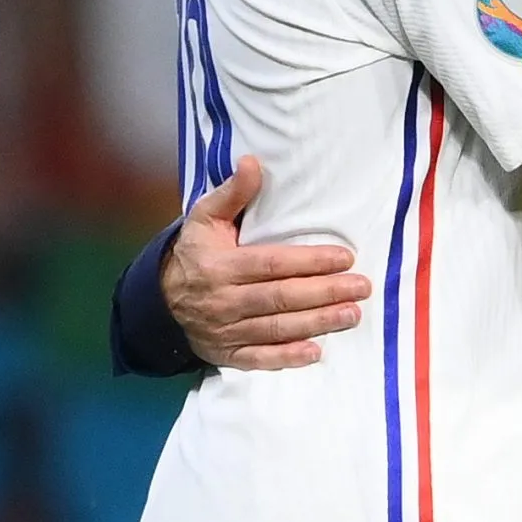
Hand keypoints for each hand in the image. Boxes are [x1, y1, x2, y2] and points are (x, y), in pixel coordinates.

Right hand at [165, 155, 368, 369]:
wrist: (159, 299)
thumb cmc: (194, 252)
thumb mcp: (204, 218)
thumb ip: (232, 193)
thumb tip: (252, 162)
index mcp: (219, 266)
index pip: (272, 264)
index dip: (310, 261)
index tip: (345, 257)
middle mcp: (222, 301)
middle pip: (280, 298)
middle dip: (325, 293)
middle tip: (362, 288)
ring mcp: (224, 331)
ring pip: (276, 329)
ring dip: (317, 323)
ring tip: (352, 315)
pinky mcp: (227, 354)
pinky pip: (259, 359)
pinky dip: (287, 358)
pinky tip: (316, 352)